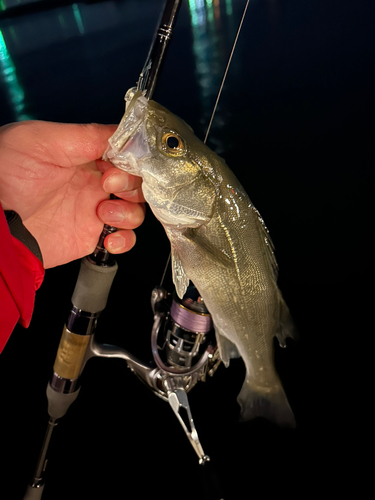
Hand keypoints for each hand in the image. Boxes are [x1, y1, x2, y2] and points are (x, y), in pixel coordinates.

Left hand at [0, 121, 144, 267]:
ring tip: (103, 214)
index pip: (126, 155)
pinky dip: (125, 240)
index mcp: (85, 156)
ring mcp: (94, 211)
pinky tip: (110, 238)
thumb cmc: (7, 172)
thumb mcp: (43, 140)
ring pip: (135, 211)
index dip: (130, 160)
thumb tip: (128, 135)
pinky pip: (123, 240)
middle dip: (131, 185)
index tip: (117, 164)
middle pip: (136, 183)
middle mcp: (93, 183)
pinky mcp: (90, 237)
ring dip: (129, 213)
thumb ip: (88, 136)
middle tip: (109, 185)